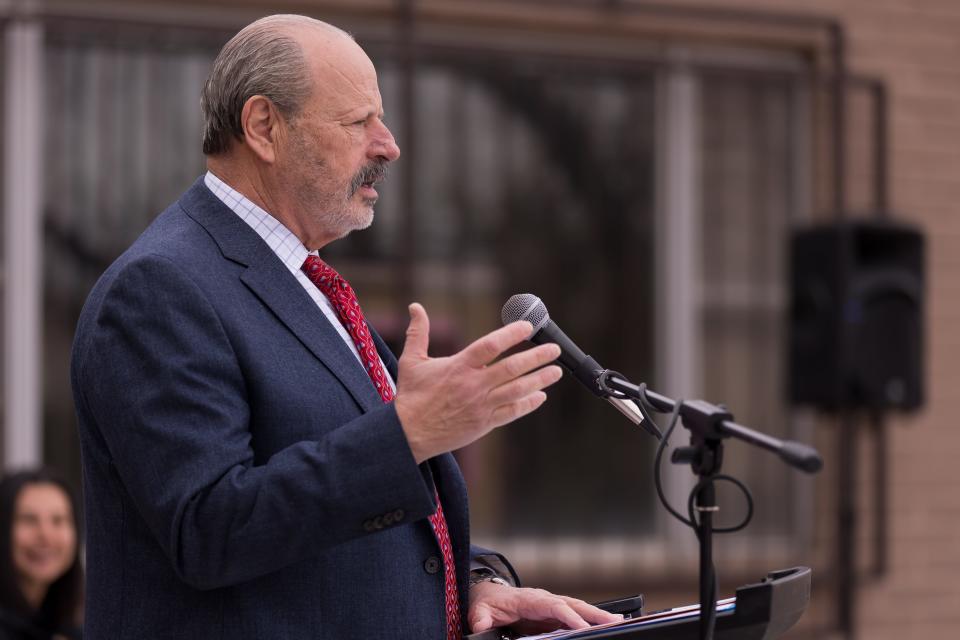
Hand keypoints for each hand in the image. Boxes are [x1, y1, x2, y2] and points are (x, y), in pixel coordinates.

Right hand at [394, 303, 561, 463]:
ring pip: (517, 390)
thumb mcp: (411, 361)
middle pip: (512, 368)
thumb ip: (418, 333)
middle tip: (554, 349)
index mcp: (459, 367)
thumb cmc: (411, 396)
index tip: (528, 326)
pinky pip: (512, 411)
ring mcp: (481, 405)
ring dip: (540, 379)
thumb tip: (415, 306)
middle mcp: (473, 385)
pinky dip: (528, 404)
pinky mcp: (484, 423)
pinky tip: (540, 396)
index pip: (490, 346)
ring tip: (556, 371)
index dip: (511, 334)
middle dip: (537, 357)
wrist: (410, 434)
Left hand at [468, 581, 622, 633]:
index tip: (582, 627)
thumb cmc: (487, 602)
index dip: (568, 616)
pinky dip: (590, 619)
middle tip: (614, 621)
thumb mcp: (480, 611)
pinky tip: (604, 625)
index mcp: (530, 599)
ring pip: (578, 608)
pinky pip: (574, 615)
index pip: (553, 606)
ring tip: (617, 622)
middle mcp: (544, 599)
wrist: (488, 594)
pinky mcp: (553, 613)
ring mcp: (551, 605)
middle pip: (572, 604)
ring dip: (597, 615)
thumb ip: (481, 619)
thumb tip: (480, 627)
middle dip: (593, 613)